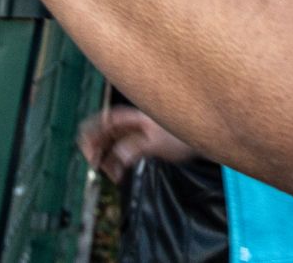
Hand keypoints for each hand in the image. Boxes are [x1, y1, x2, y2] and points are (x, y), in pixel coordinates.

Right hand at [78, 107, 198, 182]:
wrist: (203, 137)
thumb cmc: (182, 136)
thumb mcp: (158, 143)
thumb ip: (136, 147)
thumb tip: (118, 156)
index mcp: (134, 116)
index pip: (105, 119)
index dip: (92, 133)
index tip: (88, 152)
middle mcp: (133, 122)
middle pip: (105, 132)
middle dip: (97, 149)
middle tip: (95, 167)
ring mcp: (136, 132)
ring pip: (112, 144)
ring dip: (107, 159)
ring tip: (113, 176)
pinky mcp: (141, 143)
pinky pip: (121, 151)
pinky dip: (117, 163)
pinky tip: (119, 176)